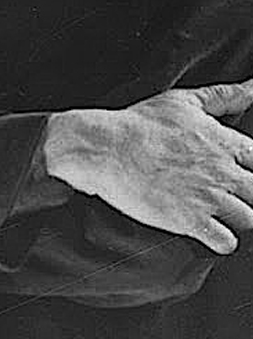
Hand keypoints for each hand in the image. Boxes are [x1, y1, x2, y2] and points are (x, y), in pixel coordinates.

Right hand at [45, 80, 252, 252]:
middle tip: (228, 196)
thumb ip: (226, 95)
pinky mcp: (189, 221)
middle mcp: (223, 171)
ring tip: (221, 216)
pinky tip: (209, 232)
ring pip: (251, 220)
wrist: (101, 148)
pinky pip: (226, 242)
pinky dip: (222, 241)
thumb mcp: (184, 101)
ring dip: (239, 220)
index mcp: (225, 143)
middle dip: (249, 196)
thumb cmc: (138, 124)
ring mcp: (208, 198)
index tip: (240, 174)